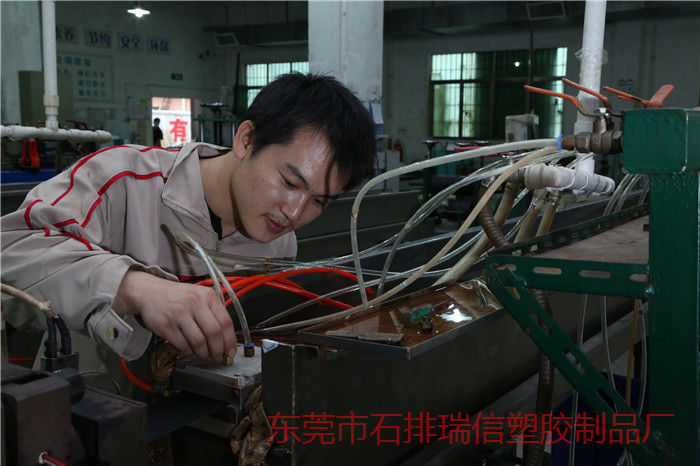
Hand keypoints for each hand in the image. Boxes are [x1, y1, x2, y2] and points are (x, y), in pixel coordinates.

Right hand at [115, 270, 236, 360]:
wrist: (149, 292)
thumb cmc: (177, 297)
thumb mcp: (199, 296)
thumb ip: (213, 313)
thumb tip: (226, 339)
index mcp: (207, 296)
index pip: (226, 322)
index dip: (230, 340)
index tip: (230, 351)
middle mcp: (194, 303)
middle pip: (214, 333)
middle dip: (218, 350)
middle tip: (218, 356)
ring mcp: (179, 314)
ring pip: (199, 342)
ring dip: (203, 353)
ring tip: (204, 355)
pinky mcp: (166, 325)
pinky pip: (182, 345)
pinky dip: (188, 352)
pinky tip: (189, 349)